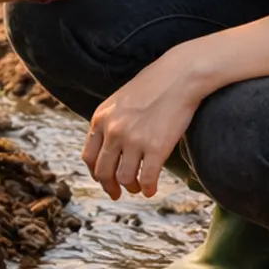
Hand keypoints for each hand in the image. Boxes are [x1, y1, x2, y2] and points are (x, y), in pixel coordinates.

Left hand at [81, 47, 216, 199]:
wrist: (179, 76)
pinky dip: (148, 188)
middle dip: (110, 187)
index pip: (89, 157)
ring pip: (125, 178)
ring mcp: (134, 140)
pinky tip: (152, 190)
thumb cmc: (153, 86)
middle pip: (103, 172)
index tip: (104, 180)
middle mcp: (113, 131)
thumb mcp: (119, 102)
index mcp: (100, 119)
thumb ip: (110, 123)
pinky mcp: (156, 147)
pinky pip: (148, 178)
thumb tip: (109, 150)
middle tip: (117, 193)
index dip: (96, 173)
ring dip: (131, 187)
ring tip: (138, 187)